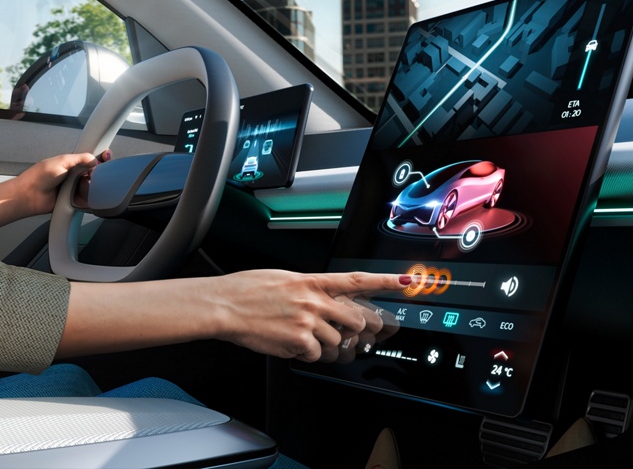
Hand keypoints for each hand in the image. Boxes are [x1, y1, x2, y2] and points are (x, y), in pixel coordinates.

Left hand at [14, 150, 110, 215]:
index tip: (106, 156)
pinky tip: (82, 196)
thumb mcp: (62, 161)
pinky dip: (87, 199)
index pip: (90, 159)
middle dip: (96, 174)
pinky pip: (86, 200)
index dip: (99, 158)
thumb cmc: (39, 176)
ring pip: (92, 187)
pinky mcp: (72, 202)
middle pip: (94, 174)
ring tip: (81, 186)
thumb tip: (95, 158)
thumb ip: (80, 158)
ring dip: (89, 187)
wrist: (29, 195)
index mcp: (70, 163)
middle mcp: (73, 176)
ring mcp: (73, 189)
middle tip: (92, 174)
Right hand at [212, 270, 409, 362]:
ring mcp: (308, 322)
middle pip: (357, 321)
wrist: (224, 305)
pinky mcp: (298, 342)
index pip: (357, 280)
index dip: (386, 281)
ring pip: (337, 342)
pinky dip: (306, 354)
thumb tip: (324, 297)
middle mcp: (314, 300)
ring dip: (326, 346)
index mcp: (311, 281)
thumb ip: (308, 288)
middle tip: (349, 334)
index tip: (408, 280)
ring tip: (305, 338)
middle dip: (357, 331)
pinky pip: (316, 355)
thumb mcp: (282, 278)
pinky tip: (291, 344)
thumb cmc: (246, 290)